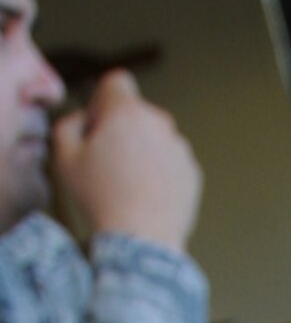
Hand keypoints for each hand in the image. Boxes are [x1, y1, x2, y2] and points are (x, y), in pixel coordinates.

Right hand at [53, 70, 201, 251]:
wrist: (142, 239)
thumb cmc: (102, 199)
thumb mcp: (65, 158)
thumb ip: (67, 126)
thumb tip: (81, 120)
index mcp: (127, 111)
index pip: (117, 82)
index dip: (103, 100)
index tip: (98, 124)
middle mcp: (159, 123)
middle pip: (137, 113)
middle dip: (122, 129)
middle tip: (107, 163)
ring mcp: (180, 148)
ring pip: (156, 139)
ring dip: (143, 152)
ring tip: (127, 185)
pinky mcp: (192, 173)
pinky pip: (171, 164)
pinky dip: (160, 173)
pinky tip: (145, 196)